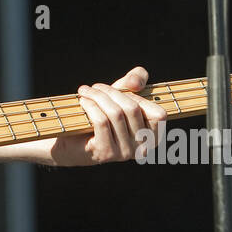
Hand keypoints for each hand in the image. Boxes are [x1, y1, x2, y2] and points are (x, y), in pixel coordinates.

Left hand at [48, 67, 166, 166]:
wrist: (73, 141)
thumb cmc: (103, 114)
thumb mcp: (123, 93)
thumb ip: (137, 79)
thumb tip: (135, 83)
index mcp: (153, 137)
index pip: (158, 114)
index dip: (140, 98)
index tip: (123, 89)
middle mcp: (142, 148)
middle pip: (133, 109)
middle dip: (111, 92)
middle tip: (95, 87)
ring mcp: (124, 153)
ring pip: (115, 114)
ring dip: (97, 96)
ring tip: (85, 91)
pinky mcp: (105, 153)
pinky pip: (101, 122)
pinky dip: (90, 106)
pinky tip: (83, 101)